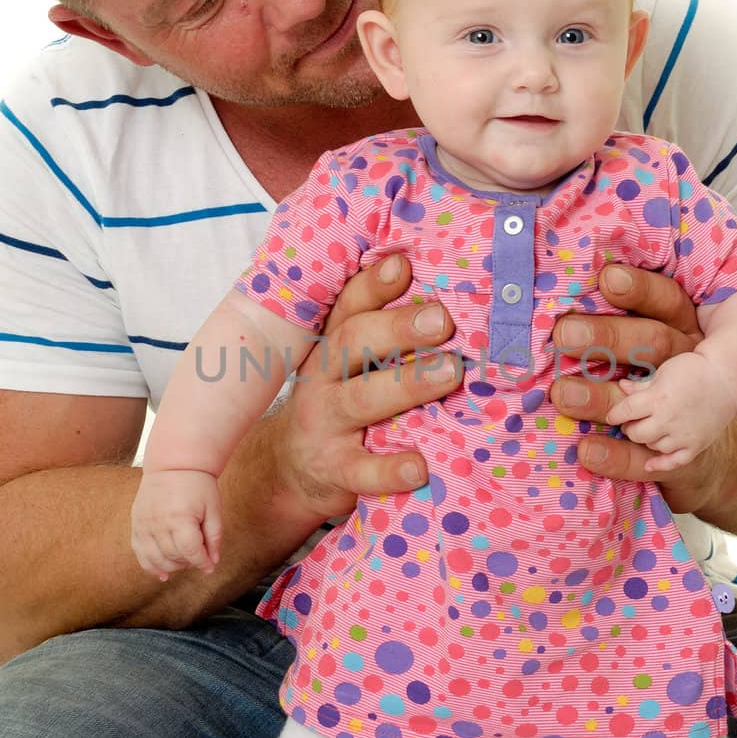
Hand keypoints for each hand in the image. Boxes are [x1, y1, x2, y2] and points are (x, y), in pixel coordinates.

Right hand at [131, 469, 222, 581]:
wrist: (173, 465)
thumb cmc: (198, 486)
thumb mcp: (213, 509)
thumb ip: (214, 537)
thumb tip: (212, 564)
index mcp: (180, 518)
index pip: (191, 552)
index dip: (202, 562)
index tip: (209, 566)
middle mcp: (158, 523)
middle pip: (174, 557)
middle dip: (189, 562)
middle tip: (198, 555)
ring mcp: (144, 524)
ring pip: (156, 559)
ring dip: (172, 566)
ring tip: (184, 561)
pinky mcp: (136, 524)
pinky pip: (140, 552)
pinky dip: (150, 566)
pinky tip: (162, 574)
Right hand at [266, 254, 461, 523]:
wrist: (286, 472)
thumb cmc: (337, 406)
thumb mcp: (347, 368)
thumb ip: (384, 338)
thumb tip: (448, 301)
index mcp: (331, 347)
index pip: (349, 308)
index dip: (373, 285)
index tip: (403, 265)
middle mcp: (323, 379)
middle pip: (354, 344)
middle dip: (398, 328)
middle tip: (442, 319)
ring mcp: (324, 425)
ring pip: (361, 400)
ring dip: (407, 384)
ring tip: (451, 372)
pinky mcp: (333, 471)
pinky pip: (361, 471)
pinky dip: (390, 469)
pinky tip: (420, 466)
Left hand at [549, 262, 734, 513]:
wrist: (716, 428)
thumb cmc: (669, 368)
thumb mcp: (659, 332)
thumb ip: (624, 316)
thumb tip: (568, 290)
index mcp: (683, 327)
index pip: (665, 299)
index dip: (639, 289)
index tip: (606, 278)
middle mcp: (687, 363)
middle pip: (651, 343)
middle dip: (607, 338)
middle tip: (564, 335)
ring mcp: (688, 408)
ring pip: (647, 397)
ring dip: (601, 398)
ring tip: (563, 394)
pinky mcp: (682, 454)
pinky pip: (649, 456)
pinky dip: (617, 457)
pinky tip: (586, 451)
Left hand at [605, 350, 736, 472]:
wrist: (726, 381)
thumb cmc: (693, 371)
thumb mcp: (664, 371)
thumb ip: (642, 384)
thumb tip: (621, 387)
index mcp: (657, 397)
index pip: (625, 412)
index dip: (615, 415)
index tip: (613, 416)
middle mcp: (668, 419)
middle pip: (635, 433)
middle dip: (630, 428)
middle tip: (634, 421)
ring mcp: (683, 435)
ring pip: (652, 446)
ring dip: (647, 439)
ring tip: (652, 428)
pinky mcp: (696, 445)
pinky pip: (674, 462)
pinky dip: (660, 464)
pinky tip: (649, 463)